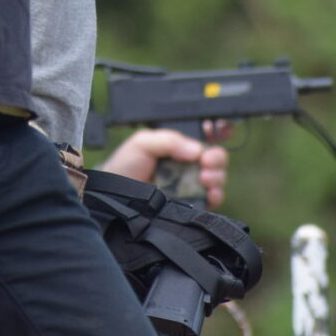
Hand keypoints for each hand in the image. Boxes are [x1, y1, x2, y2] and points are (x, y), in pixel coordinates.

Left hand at [100, 128, 230, 208]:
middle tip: (207, 161)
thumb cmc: (126, 164)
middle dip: (217, 157)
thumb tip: (197, 149)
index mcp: (179, 144)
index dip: (218, 131)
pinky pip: (213, 199)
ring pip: (218, 177)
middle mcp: (189, 163)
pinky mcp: (194, 204)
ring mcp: (192, 183)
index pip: (206, 135)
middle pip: (215, 157)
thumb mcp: (143, 142)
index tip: (220, 131)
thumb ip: (169, 140)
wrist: (115, 195)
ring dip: (217, 176)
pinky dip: (216, 195)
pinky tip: (209, 192)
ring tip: (204, 177)